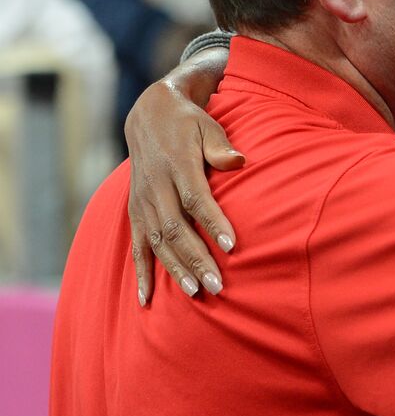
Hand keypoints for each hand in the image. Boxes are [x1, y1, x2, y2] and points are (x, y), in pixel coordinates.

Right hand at [125, 47, 241, 305]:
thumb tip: (239, 161)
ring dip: (175, 269)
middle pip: (175, 228)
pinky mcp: (135, 212)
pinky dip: (141, 272)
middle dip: (197, 258)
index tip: (232, 246)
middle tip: (218, 285)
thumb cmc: (188, 124)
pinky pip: (136, 246)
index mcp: (177, 165)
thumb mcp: (207, 126)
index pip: (195, 199)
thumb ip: (220, 146)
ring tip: (195, 292)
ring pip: (156, 242)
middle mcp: (155, 187)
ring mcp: (142, 202)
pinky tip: (146, 298)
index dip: (213, 222)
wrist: (148, 116)